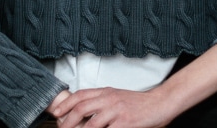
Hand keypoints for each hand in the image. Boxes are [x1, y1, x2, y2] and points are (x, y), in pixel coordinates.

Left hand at [49, 87, 172, 127]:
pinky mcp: (125, 123)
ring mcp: (117, 111)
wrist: (160, 103)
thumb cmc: (140, 103)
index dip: (65, 104)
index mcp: (106, 92)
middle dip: (67, 122)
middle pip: (81, 108)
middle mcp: (109, 99)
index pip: (80, 95)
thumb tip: (84, 114)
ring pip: (91, 124)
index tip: (56, 113)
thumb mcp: (117, 97)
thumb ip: (102, 103)